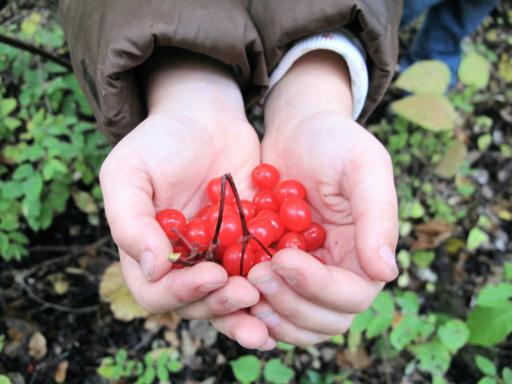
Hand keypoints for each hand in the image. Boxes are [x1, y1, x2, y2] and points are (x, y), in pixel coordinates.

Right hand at [99, 50, 273, 349]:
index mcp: (147, 253)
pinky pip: (260, 271)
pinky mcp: (249, 244)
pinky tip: (295, 289)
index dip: (182, 293)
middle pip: (197, 304)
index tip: (213, 275)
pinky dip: (275, 284)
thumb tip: (152, 269)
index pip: (157, 293)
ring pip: (230, 297)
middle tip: (248, 294)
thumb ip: (130, 222)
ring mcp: (217, 256)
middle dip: (222, 305)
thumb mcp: (129, 173)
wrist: (206, 118)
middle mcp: (182, 263)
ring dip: (249, 311)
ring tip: (271, 313)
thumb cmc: (160, 142)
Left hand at [248, 51, 398, 345]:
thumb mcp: (363, 167)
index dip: (318, 286)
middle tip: (256, 274)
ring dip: (270, 315)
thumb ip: (377, 217)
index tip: (283, 258)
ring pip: (296, 323)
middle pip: (325, 320)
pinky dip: (250, 308)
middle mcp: (338, 274)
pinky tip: (229, 290)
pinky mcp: (278, 273)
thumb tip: (386, 272)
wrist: (298, 132)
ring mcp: (307, 278)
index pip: (352, 294)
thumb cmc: (334, 143)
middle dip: (290, 304)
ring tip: (242, 287)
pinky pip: (268, 307)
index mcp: (364, 255)